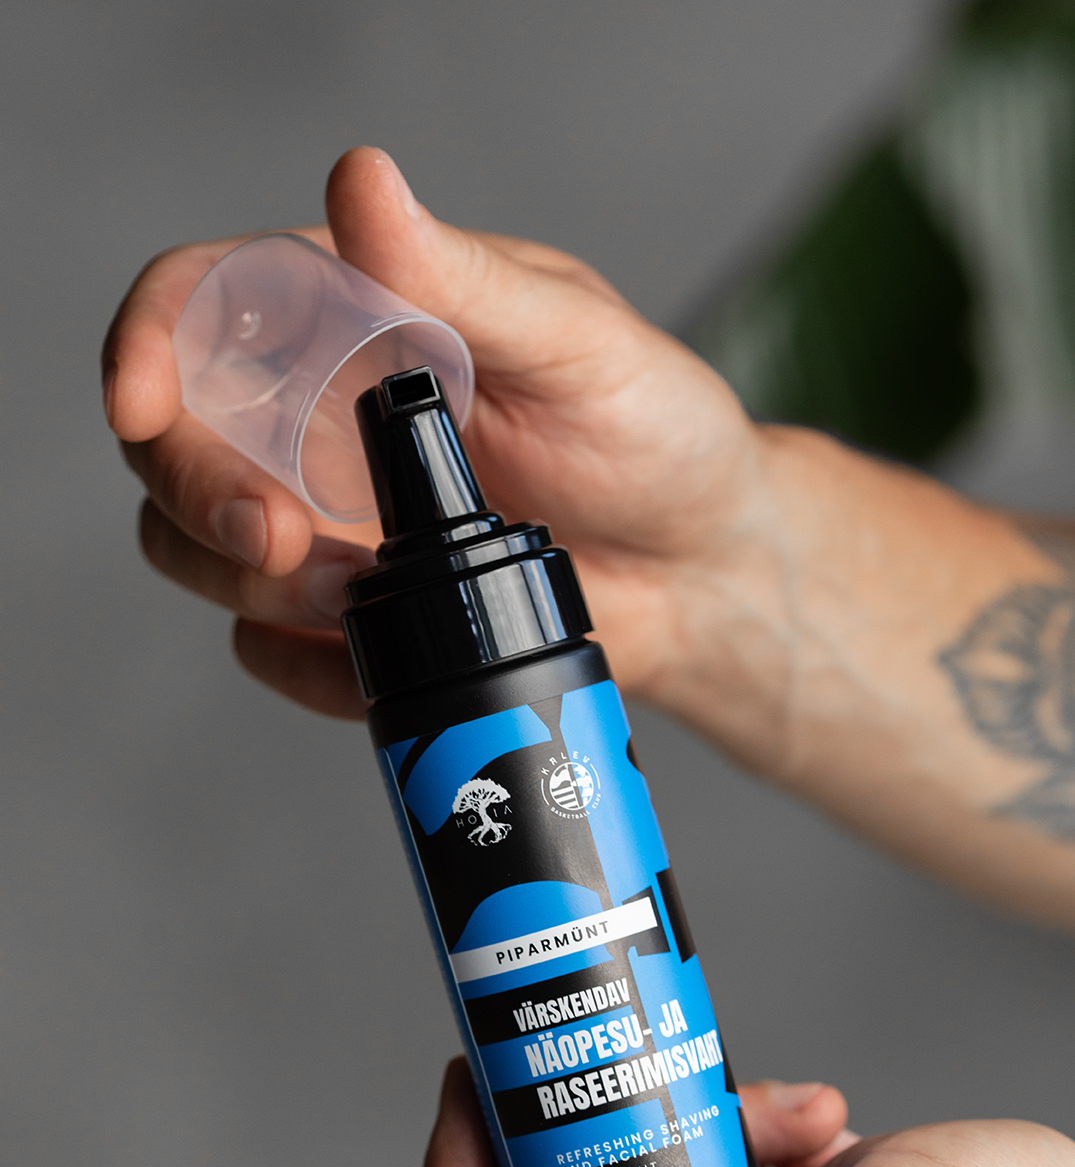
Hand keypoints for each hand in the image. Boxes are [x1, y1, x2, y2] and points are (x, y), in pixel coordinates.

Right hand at [102, 145, 759, 724]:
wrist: (699, 574)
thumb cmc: (654, 436)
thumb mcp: (575, 345)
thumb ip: (460, 281)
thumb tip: (360, 182)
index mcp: (353, 317)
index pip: (200, 305)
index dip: (144, 344)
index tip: (140, 403)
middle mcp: (314, 416)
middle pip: (170, 442)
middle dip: (200, 495)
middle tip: (288, 541)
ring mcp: (323, 520)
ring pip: (194, 550)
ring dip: (251, 585)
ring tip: (367, 596)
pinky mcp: (344, 616)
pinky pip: (266, 649)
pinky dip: (308, 665)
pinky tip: (384, 653)